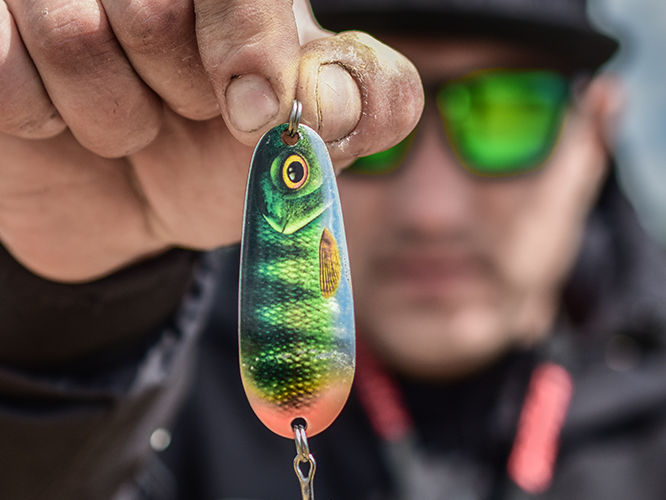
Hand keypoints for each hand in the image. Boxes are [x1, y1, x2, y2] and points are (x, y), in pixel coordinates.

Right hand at [0, 0, 422, 281]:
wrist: (130, 195)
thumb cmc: (218, 157)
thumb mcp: (297, 143)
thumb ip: (354, 110)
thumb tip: (338, 99)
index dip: (246, 42)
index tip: (254, 114)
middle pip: (153, 12)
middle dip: (175, 95)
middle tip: (178, 109)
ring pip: (73, 38)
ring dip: (111, 118)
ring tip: (124, 119)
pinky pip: (5, 76)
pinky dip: (44, 119)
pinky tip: (57, 113)